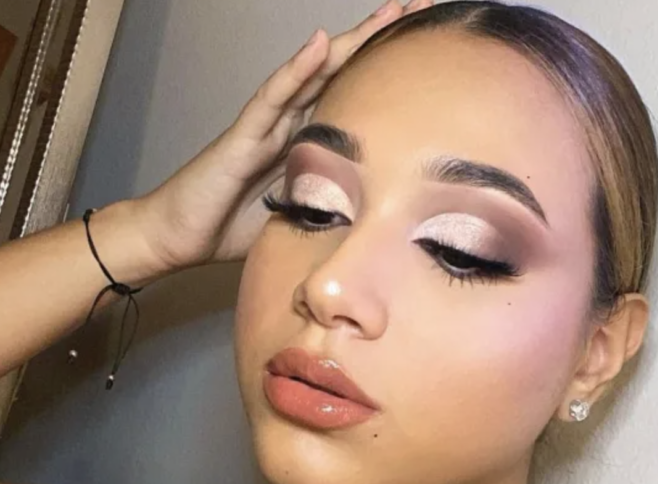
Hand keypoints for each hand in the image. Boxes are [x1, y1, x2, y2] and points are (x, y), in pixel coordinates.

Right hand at [133, 0, 433, 272]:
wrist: (178, 236)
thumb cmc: (232, 227)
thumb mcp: (298, 220)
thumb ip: (328, 211)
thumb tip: (370, 222)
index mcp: (306, 145)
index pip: (352, 100)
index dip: (386, 76)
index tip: (426, 54)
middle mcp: (289, 126)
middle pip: (340, 75)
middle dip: (379, 43)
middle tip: (421, 9)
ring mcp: (265, 126)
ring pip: (313, 75)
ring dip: (348, 43)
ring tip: (388, 11)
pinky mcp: (241, 137)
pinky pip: (271, 99)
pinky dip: (295, 71)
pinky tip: (319, 44)